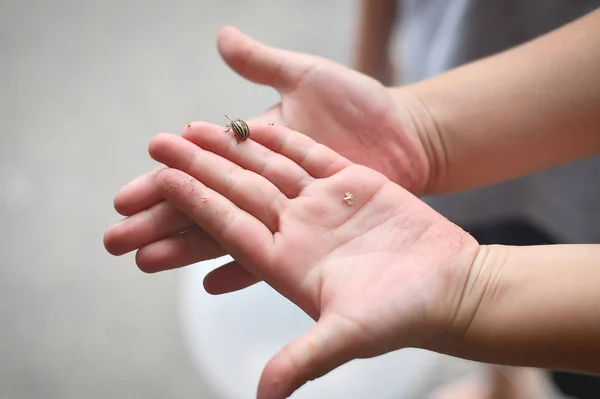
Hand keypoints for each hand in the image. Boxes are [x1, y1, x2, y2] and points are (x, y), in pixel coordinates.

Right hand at [104, 27, 431, 273]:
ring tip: (145, 262)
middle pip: (202, 208)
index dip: (161, 183)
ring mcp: (289, 215)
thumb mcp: (310, 78)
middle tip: (114, 240)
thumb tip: (221, 36)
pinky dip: (239, 269)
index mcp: (257, 151)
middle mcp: (265, 187)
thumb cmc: (364, 107)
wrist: (412, 138)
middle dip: (157, 223)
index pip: (200, 171)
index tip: (123, 197)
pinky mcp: (316, 237)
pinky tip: (208, 282)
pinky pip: (273, 257)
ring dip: (185, 248)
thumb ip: (265, 65)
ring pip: (227, 234)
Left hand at [143, 122, 478, 398]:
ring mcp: (323, 206)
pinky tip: (255, 125)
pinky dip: (283, 140)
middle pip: (237, 192)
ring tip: (195, 126)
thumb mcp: (351, 334)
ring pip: (267, 170)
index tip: (160, 178)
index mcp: (287, 262)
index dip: (193, 201)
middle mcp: (298, 231)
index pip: (228, 225)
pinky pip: (309, 156)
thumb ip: (305, 359)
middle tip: (157, 142)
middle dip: (198, 167)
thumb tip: (265, 398)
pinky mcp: (352, 185)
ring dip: (231, 148)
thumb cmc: (406, 315)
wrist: (453, 288)